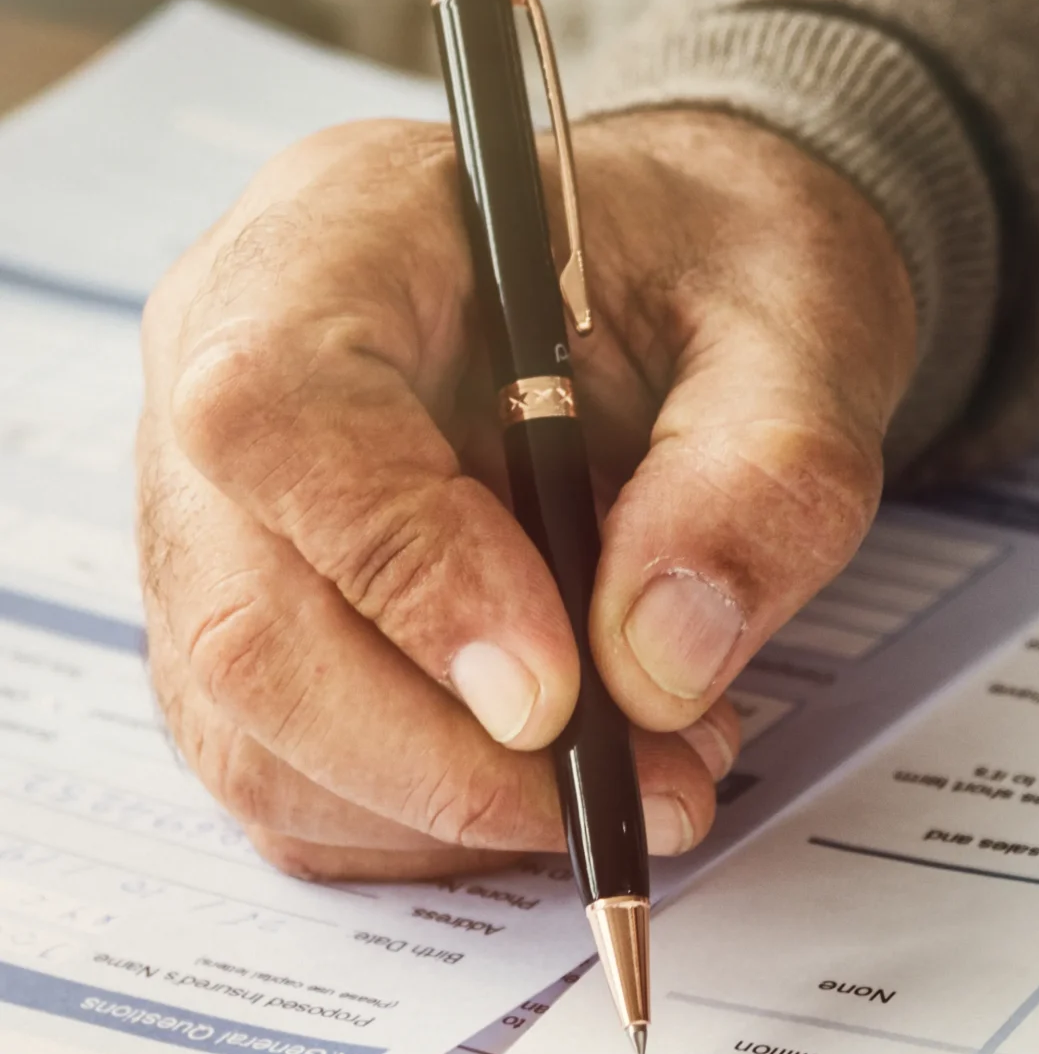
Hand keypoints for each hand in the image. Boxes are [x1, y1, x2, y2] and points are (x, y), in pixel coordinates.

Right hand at [138, 108, 916, 879]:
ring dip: (458, 803)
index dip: (407, 575)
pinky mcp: (259, 622)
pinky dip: (438, 820)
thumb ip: (758, 473)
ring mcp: (220, 509)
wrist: (696, 282)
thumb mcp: (802, 330)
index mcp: (342, 233)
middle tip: (646, 784)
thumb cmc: (721, 273)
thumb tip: (657, 663)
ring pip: (255, 730)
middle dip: (448, 755)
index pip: (277, 412)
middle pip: (244, 616)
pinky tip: (574, 772)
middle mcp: (226, 366)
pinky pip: (292, 776)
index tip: (560, 691)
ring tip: (653, 767)